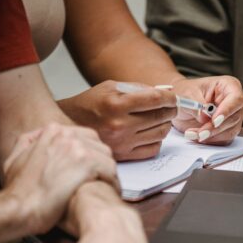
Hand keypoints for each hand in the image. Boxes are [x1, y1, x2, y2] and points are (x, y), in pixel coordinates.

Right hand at [3, 123, 118, 234]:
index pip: (85, 137)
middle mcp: (67, 135)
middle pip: (98, 146)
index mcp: (53, 132)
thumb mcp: (15, 159)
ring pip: (107, 157)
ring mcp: (78, 147)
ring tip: (107, 186)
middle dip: (101, 163)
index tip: (92, 168)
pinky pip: (111, 170)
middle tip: (102, 178)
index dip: (91, 154)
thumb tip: (36, 139)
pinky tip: (109, 191)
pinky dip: (112, 182)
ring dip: (108, 173)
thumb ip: (28, 144)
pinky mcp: (88, 162)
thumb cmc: (18, 192)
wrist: (19, 209)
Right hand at [58, 80, 176, 160]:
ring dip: (165, 124)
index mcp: (116, 105)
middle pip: (160, 117)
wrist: (69, 125)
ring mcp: (122, 142)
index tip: (173, 98)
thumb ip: (138, 89)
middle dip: (171, 110)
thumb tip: (163, 93)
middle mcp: (120, 125)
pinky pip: (153, 149)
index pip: (155, 100)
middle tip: (171, 107)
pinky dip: (158, 139)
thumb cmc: (91, 103)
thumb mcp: (111, 87)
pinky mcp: (123, 155)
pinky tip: (151, 132)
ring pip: (160, 133)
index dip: (169, 98)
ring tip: (161, 119)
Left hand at [171, 76, 242, 144]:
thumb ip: (196, 105)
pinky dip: (209, 140)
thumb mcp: (187, 94)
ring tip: (191, 133)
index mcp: (229, 85)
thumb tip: (205, 116)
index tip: (214, 121)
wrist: (180, 104)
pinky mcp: (228, 129)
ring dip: (210, 136)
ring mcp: (233, 116)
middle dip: (215, 128)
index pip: (236, 98)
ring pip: (229, 131)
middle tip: (200, 133)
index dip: (227, 111)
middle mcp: (234, 101)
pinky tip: (196, 136)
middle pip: (233, 118)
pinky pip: (224, 140)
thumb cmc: (186, 93)